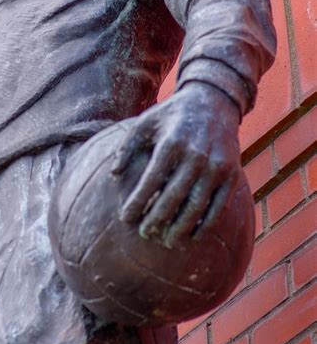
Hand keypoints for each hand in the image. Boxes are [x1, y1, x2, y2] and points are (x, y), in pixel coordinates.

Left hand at [112, 82, 240, 247]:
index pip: (151, 180)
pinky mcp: (231, 174)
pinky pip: (218, 205)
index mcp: (172, 143)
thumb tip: (113, 175)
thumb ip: (127, 147)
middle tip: (144, 234)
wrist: (213, 102)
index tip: (125, 217)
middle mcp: (196, 155)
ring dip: (181, 227)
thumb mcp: (145, 122)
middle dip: (157, 219)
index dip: (138, 201)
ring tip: (167, 241)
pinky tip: (193, 236)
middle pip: (173, 197)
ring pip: (197, 205)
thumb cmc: (171, 116)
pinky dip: (206, 223)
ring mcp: (216, 166)